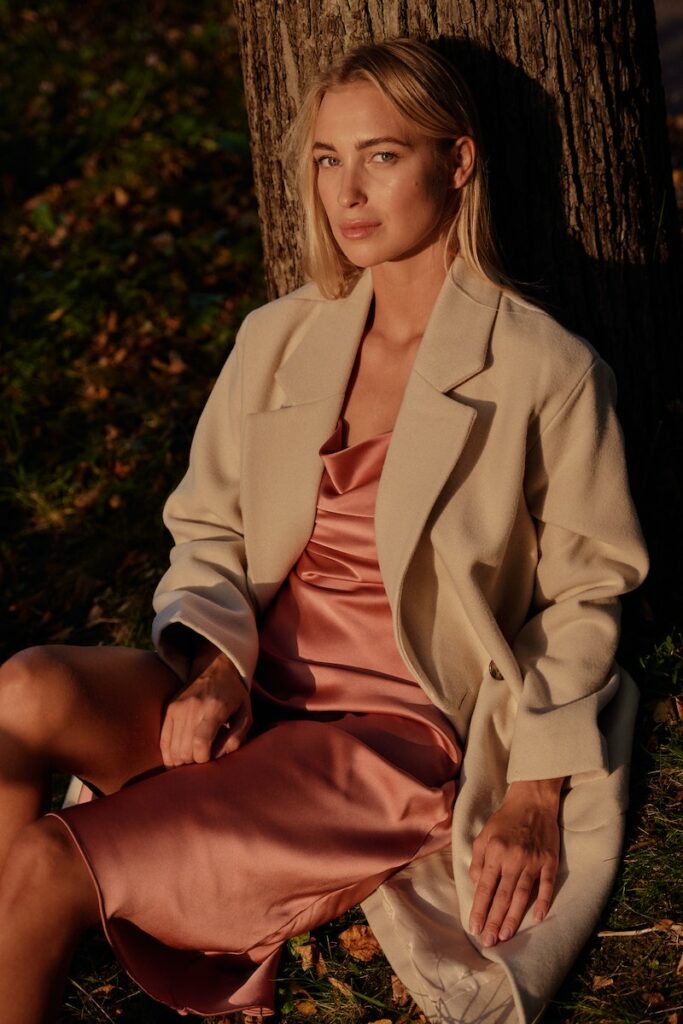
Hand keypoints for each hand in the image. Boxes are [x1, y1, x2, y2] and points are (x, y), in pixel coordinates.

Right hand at [160, 640, 252, 767]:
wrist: (213, 669)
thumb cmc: (233, 695)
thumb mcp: (246, 713)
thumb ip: (237, 737)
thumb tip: (220, 756)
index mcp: (215, 708)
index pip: (201, 741)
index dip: (204, 758)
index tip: (210, 758)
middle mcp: (193, 708)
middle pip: (185, 749)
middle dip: (194, 762)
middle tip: (203, 757)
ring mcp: (178, 708)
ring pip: (173, 749)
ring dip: (182, 761)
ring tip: (193, 757)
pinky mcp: (169, 710)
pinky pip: (163, 741)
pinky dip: (169, 755)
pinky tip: (177, 759)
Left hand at [468, 778, 562, 946]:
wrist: (532, 801)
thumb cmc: (504, 820)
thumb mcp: (483, 836)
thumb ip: (478, 861)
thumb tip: (477, 885)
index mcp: (494, 852)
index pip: (484, 888)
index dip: (479, 909)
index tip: (474, 928)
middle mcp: (513, 859)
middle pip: (502, 897)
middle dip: (494, 921)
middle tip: (488, 942)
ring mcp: (533, 861)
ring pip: (522, 895)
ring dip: (513, 918)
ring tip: (505, 936)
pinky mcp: (549, 861)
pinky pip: (546, 885)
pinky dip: (543, 902)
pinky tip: (538, 918)